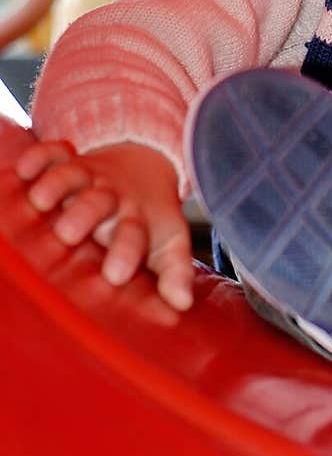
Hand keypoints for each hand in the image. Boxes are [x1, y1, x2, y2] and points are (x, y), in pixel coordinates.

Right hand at [15, 138, 193, 310]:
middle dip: (85, 214)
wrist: (147, 164)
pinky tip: (24, 170)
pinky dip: (39, 157)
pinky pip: (52, 153)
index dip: (126, 251)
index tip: (116, 274)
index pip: (134, 234)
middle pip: (98, 201)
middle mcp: (111, 197)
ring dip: (57, 185)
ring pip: (72, 175)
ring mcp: (88, 177)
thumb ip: (174, 272)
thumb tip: (182, 302)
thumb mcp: (167, 243)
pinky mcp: (67, 161)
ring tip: (42, 201)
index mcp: (136, 220)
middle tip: (69, 233)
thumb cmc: (149, 218)